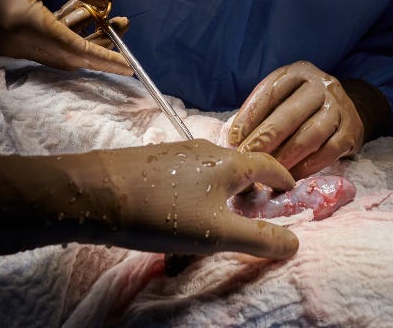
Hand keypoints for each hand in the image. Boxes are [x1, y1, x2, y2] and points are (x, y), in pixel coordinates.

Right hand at [0, 0, 130, 73]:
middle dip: (97, 44)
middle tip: (123, 24)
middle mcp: (11, 42)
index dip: (103, 57)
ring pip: (52, 51)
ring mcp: (1, 45)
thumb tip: (105, 0)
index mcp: (22, 22)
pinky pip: (38, 44)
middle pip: (65, 56)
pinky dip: (60, 32)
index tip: (128, 64)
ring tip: (105, 14)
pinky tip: (78, 11)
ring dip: (79, 36)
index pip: (72, 50)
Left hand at [0, 139, 299, 268]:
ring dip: (227, 188)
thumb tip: (294, 243)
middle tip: (258, 210)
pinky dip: (204, 187)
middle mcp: (209, 150)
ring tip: (223, 214)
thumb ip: (258, 240)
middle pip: (243, 165)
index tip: (291, 194)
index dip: (284, 181)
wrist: (97, 192)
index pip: (269, 166)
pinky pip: (193, 172)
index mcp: (230, 163)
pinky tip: (187, 209)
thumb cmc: (162, 213)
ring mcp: (181, 152)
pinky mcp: (158, 160)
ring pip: (216, 168)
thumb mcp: (216, 234)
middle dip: (254, 186)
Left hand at [228, 61, 368, 178]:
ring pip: (311, 134)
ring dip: (287, 155)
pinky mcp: (352, 131)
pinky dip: (308, 166)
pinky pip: (329, 151)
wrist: (346, 108)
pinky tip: (292, 175)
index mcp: (299, 72)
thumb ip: (261, 111)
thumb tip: (235, 140)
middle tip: (247, 157)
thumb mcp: (283, 95)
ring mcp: (340, 107)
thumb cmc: (302, 105)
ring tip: (268, 170)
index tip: (233, 139)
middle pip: (291, 113)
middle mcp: (322, 86)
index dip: (250, 116)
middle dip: (265, 137)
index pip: (272, 91)